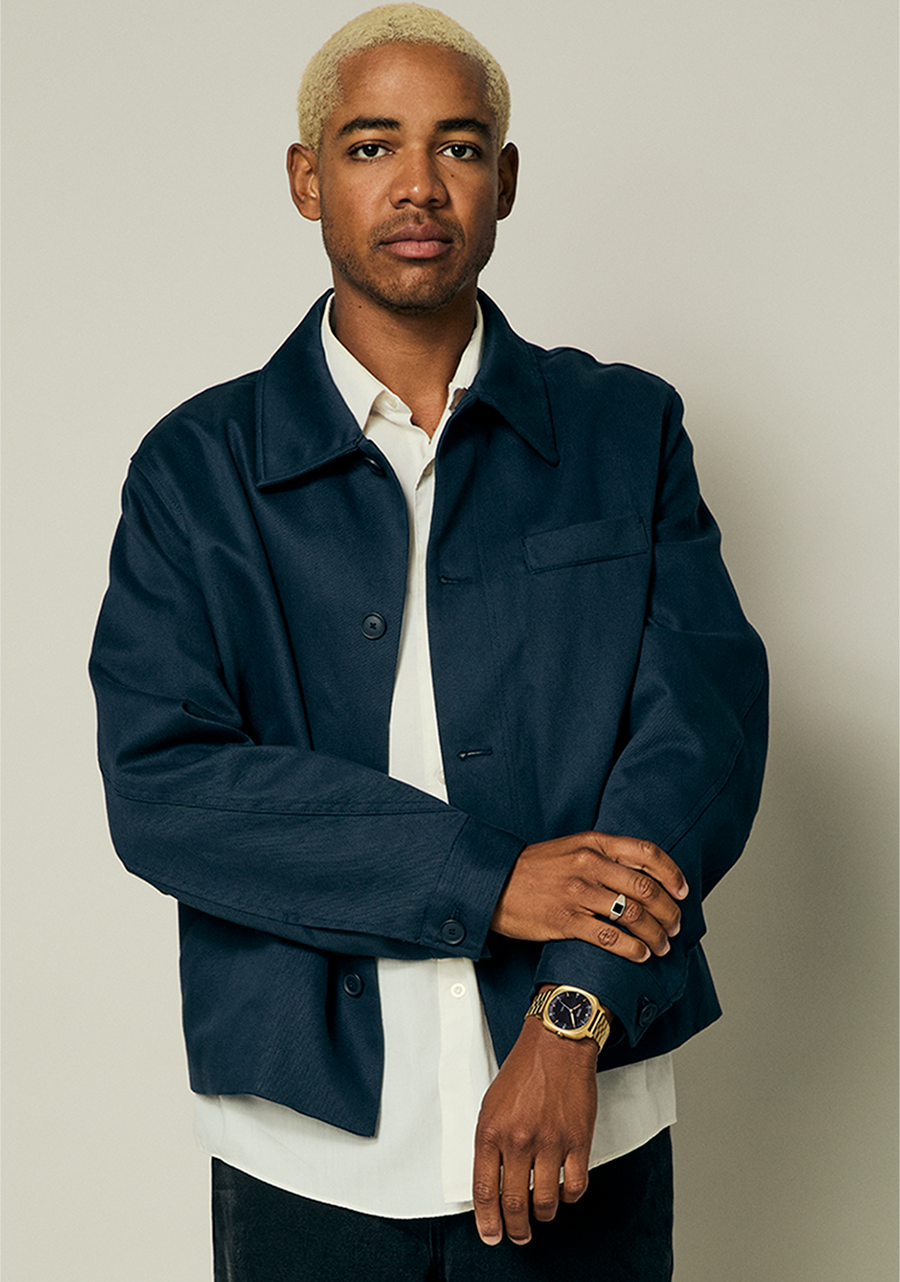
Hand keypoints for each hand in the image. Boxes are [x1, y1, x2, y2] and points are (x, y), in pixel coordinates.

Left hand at [472, 1014, 598, 1244]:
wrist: (555, 1046)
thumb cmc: (524, 1071)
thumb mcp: (491, 1105)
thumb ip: (489, 1143)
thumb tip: (490, 1180)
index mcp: (491, 1131)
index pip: (485, 1191)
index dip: (487, 1221)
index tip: (491, 1234)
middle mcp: (518, 1140)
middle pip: (515, 1204)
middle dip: (515, 1229)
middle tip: (518, 1235)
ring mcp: (549, 1142)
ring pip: (545, 1202)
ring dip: (543, 1216)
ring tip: (541, 1214)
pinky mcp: (577, 1141)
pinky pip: (575, 1187)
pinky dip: (569, 1198)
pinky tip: (564, 1192)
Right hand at [491, 830, 686, 961]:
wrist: (494, 883)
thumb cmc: (534, 868)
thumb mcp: (571, 848)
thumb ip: (605, 855)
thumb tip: (643, 874)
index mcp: (593, 843)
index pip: (646, 853)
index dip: (671, 874)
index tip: (682, 892)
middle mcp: (588, 865)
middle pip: (645, 889)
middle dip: (669, 912)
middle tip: (675, 926)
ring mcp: (576, 893)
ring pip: (632, 915)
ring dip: (655, 934)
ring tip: (661, 945)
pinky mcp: (564, 921)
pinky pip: (609, 937)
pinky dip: (631, 949)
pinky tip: (640, 955)